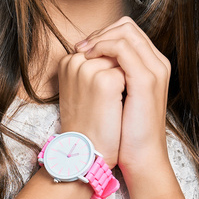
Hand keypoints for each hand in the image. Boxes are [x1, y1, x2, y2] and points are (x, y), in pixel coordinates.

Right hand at [57, 50, 125, 168]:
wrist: (91, 152)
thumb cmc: (88, 122)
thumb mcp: (83, 88)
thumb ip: (91, 66)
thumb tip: (112, 50)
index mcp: (67, 62)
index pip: (100, 46)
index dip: (111, 64)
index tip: (109, 88)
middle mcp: (75, 61)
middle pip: (113, 49)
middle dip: (120, 68)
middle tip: (111, 98)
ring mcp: (89, 70)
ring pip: (122, 58)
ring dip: (126, 76)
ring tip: (114, 102)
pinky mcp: (105, 81)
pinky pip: (128, 72)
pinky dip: (131, 87)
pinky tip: (120, 106)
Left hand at [74, 16, 172, 180]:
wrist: (140, 155)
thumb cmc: (126, 130)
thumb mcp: (120, 97)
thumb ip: (113, 76)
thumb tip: (91, 61)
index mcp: (153, 66)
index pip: (128, 32)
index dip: (104, 34)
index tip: (84, 48)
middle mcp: (157, 63)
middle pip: (128, 27)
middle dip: (101, 32)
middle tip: (81, 48)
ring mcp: (154, 69)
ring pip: (126, 32)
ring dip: (99, 38)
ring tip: (82, 52)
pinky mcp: (145, 79)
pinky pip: (122, 48)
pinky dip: (102, 48)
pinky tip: (88, 59)